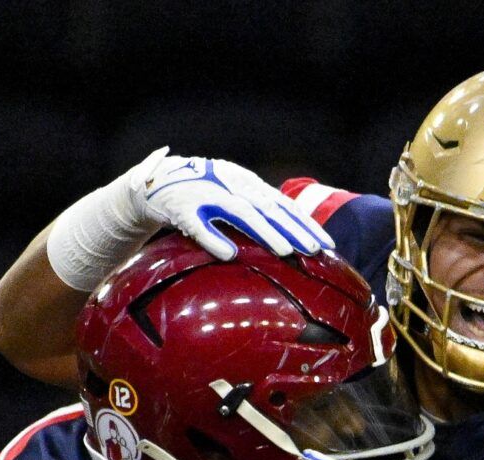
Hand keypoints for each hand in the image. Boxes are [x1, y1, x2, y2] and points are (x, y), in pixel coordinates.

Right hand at [129, 147, 332, 260]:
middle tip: (314, 250)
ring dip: (264, 231)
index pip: (283, 204)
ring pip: (240, 212)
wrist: (156, 180)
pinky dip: (214, 239)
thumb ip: (259, 210)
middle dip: (293, 229)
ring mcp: (207, 194)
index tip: (327, 245)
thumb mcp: (233, 195)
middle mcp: (231, 185)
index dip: (305, 223)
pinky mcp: (182, 208)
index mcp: (247, 183)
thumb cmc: (203, 193)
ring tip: (285, 251)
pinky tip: (230, 255)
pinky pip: (199, 225)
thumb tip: (292, 234)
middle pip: (268, 207)